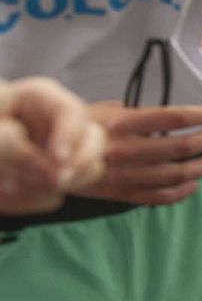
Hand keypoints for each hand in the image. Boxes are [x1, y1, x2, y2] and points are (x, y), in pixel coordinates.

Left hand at [0, 78, 105, 214]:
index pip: (71, 112)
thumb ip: (7, 141)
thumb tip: (42, 162)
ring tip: (4, 189)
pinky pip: (51, 197)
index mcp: (37, 99)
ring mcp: (52, 154)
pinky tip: (1, 195)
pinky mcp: (42, 180)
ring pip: (81, 173)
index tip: (57, 160)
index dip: (71, 135)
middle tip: (57, 183)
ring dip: (44, 186)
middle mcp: (53, 125)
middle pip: (94, 139)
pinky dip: (26, 202)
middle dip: (79, 164)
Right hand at [80, 103, 201, 205]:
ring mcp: (124, 175)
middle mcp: (125, 150)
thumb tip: (167, 117)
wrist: (43, 156)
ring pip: (175, 174)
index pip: (172, 117)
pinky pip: (159, 197)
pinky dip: (182, 192)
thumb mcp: (102, 110)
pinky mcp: (121, 194)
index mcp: (121, 123)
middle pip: (179, 146)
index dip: (200, 115)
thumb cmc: (75, 128)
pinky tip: (195, 183)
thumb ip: (135, 113)